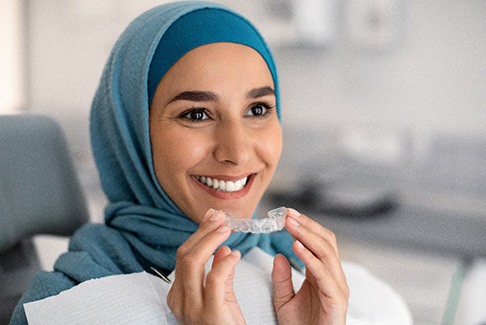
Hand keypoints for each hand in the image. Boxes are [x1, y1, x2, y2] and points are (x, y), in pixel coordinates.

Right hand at [167, 209, 244, 324]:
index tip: (213, 218)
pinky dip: (224, 262)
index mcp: (180, 294)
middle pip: (184, 255)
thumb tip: (223, 247)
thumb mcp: (222, 296)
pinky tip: (235, 254)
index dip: (199, 234)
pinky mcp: (210, 313)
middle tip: (220, 218)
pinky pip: (214, 279)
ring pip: (192, 262)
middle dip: (203, 232)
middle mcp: (180, 300)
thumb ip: (220, 272)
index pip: (184, 256)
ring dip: (210, 239)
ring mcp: (192, 308)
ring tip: (227, 228)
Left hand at [272, 208, 348, 324]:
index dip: (304, 226)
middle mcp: (333, 276)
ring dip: (307, 235)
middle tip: (288, 214)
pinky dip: (310, 257)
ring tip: (290, 224)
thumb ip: (281, 278)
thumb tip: (279, 256)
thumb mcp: (284, 300)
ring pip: (326, 252)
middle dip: (307, 225)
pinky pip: (324, 273)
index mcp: (322, 274)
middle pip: (326, 241)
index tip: (286, 214)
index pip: (318, 241)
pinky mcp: (336, 299)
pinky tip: (296, 246)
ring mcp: (337, 286)